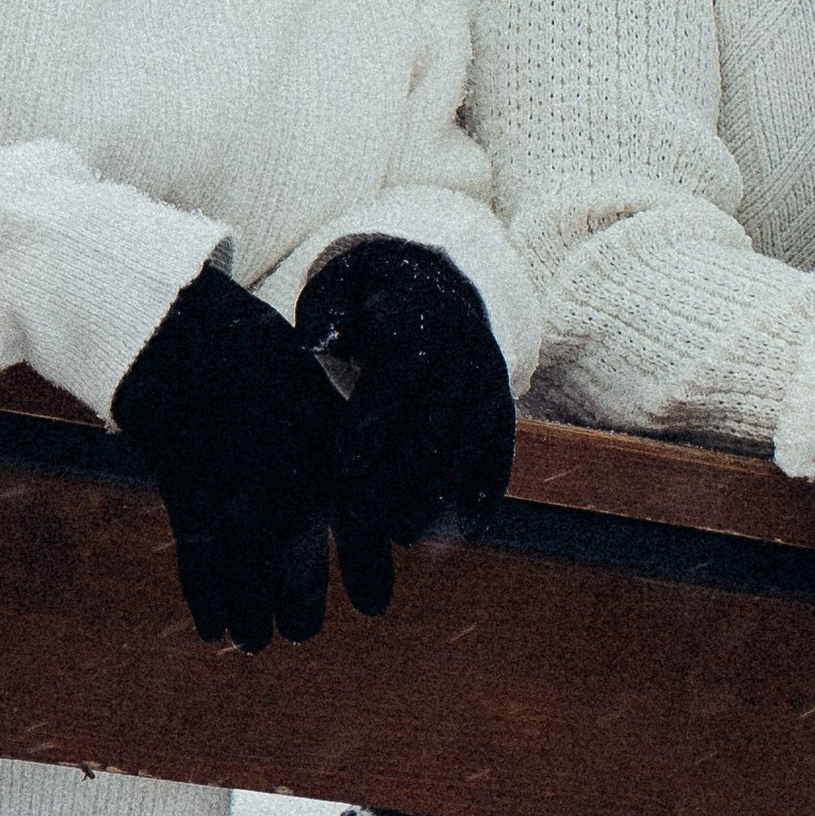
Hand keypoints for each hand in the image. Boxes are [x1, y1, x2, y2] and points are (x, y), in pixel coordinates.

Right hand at [109, 265, 344, 650]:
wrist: (187, 333)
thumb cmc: (258, 361)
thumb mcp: (315, 393)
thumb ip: (343, 447)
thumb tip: (368, 500)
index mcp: (332, 446)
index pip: (366, 526)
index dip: (371, 571)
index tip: (375, 604)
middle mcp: (292, 475)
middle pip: (304, 570)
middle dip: (304, 609)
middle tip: (305, 627)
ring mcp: (238, 489)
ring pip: (252, 583)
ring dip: (256, 619)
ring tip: (260, 638)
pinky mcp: (188, 497)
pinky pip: (202, 568)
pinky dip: (209, 602)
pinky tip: (214, 628)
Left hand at [299, 237, 516, 617]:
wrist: (430, 281)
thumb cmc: (364, 298)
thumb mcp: (337, 290)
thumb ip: (326, 316)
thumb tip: (313, 341)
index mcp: (414, 313)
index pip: (398, 368)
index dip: (374, 417)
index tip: (345, 465)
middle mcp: (459, 344)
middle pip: (434, 415)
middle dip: (399, 472)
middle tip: (361, 519)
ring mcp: (486, 373)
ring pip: (468, 438)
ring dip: (438, 490)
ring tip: (402, 534)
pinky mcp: (499, 400)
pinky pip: (501, 445)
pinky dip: (489, 485)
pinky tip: (471, 527)